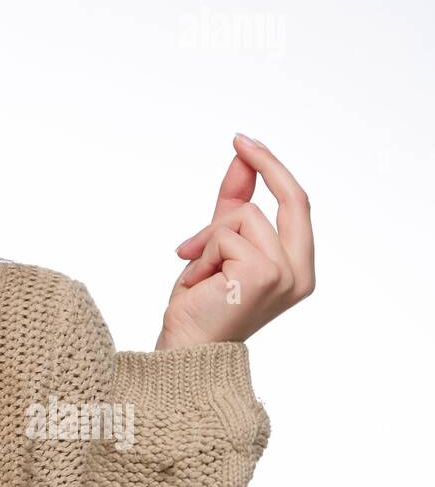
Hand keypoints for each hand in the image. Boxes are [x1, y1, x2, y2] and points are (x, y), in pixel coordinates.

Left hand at [155, 133, 315, 351]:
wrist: (185, 347)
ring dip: (209, 236)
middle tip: (239, 140)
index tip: (245, 142)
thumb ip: (233, 204)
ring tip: (197, 268)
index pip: (297, 206)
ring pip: (244, 215)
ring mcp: (286, 274)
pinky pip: (224, 233)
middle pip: (294, 199)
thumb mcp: (218, 245)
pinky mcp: (263, 274)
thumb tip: (241, 160)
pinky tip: (196, 281)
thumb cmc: (202, 303)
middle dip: (266, 163)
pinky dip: (202, 252)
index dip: (273, 169)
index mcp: (297, 267)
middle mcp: (300, 273)